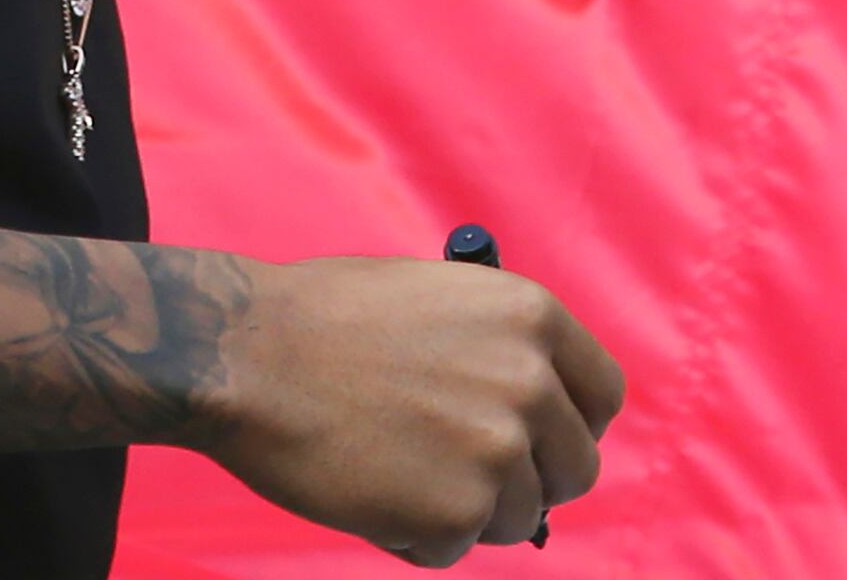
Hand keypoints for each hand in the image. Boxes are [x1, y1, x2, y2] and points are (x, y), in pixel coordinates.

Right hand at [203, 256, 623, 567]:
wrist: (244, 354)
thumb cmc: (319, 320)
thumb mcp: (430, 298)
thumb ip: (493, 346)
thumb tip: (530, 405)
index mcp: (530, 316)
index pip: (602, 394)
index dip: (571, 422)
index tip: (541, 438)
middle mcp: (530, 384)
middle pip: (574, 467)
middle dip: (527, 478)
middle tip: (463, 471)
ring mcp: (498, 454)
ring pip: (516, 517)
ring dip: (464, 509)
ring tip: (393, 467)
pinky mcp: (456, 514)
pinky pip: (454, 548)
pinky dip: (413, 535)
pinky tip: (368, 488)